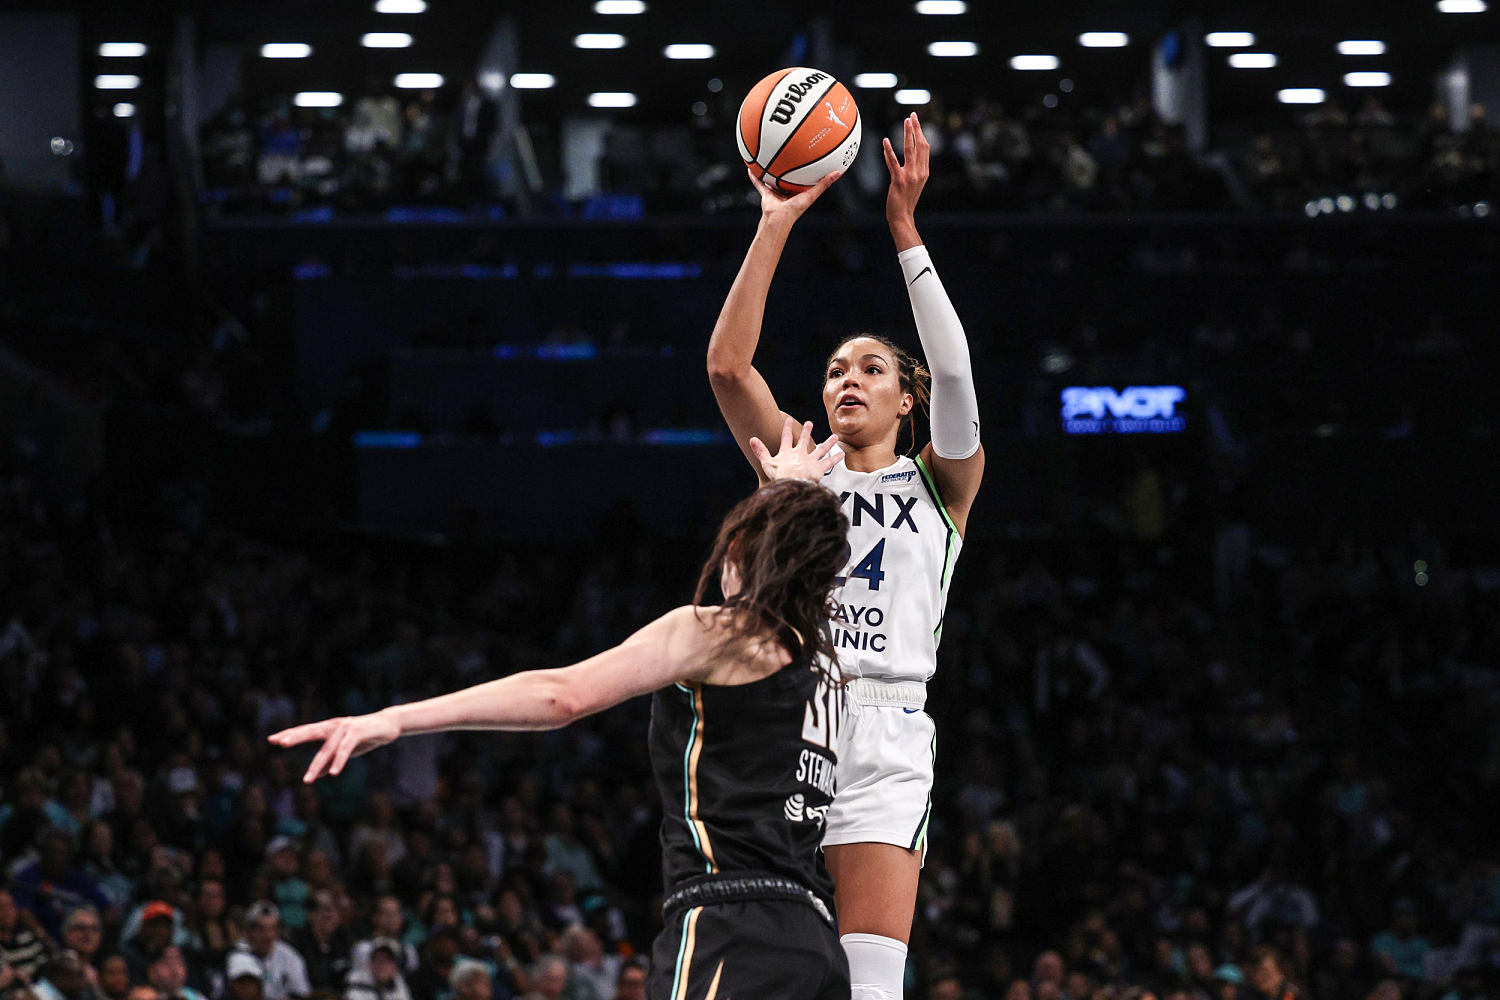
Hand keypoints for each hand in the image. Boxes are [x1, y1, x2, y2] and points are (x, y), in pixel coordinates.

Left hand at [268, 712, 401, 781]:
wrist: (390, 724)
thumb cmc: (367, 736)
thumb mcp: (347, 750)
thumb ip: (331, 760)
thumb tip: (319, 773)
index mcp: (329, 728)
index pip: (305, 730)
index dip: (289, 734)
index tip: (272, 739)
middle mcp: (334, 725)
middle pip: (311, 731)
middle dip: (295, 737)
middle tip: (279, 743)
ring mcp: (346, 728)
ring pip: (328, 748)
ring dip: (317, 765)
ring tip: (308, 780)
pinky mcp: (358, 732)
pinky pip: (345, 749)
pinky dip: (339, 761)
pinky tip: (334, 773)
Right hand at [748, 166, 841, 224]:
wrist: (778, 218)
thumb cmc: (796, 209)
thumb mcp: (812, 194)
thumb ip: (824, 184)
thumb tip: (838, 172)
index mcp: (799, 193)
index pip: (805, 179)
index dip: (808, 170)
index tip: (811, 159)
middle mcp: (788, 192)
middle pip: (789, 177)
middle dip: (790, 168)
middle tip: (791, 154)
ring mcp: (777, 193)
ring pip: (774, 179)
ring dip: (772, 171)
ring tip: (770, 157)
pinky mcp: (766, 194)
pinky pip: (760, 183)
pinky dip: (755, 176)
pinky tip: (751, 167)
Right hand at [750, 416, 841, 481]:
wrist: (793, 483)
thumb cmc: (780, 476)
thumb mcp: (767, 463)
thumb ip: (760, 451)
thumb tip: (752, 439)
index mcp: (787, 453)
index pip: (785, 438)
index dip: (786, 428)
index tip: (788, 419)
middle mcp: (800, 454)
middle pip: (803, 440)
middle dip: (806, 431)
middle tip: (809, 423)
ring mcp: (811, 460)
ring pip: (821, 449)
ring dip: (828, 442)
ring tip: (834, 437)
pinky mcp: (819, 468)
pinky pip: (829, 462)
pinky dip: (836, 458)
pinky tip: (842, 454)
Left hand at [883, 112, 930, 225]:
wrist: (902, 216)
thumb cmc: (906, 200)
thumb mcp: (914, 183)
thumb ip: (913, 169)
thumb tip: (907, 155)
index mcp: (924, 171)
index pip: (925, 148)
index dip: (921, 133)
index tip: (916, 121)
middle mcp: (920, 172)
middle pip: (920, 145)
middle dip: (917, 128)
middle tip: (912, 115)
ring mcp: (910, 176)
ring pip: (910, 150)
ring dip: (908, 134)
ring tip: (906, 121)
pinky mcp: (899, 181)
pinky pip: (894, 163)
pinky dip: (889, 151)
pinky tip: (886, 141)